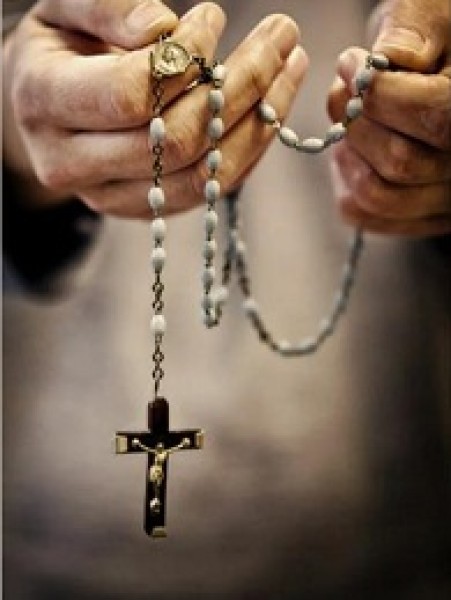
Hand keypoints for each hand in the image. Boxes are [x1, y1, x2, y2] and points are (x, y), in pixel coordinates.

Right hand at [3, 0, 307, 217]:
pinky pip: (209, 189)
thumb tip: (165, 33)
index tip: (214, 17)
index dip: (184, 59)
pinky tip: (272, 107)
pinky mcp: (146, 208)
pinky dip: (249, 148)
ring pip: (202, 174)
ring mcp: (111, 196)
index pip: (130, 95)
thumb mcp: (66, 8)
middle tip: (281, 36)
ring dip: (259, 120)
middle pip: (177, 140)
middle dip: (242, 85)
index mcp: (44, 102)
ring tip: (291, 65)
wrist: (43, 105)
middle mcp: (73, 163)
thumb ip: (108, 6)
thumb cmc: (59, 47)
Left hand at [328, 0, 450, 236]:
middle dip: (355, 122)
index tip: (351, 64)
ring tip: (349, 122)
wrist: (438, 67)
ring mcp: (446, 196)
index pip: (434, 118)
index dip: (380, 95)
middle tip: (344, 91)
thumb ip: (416, 27)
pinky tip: (352, 151)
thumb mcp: (434, 9)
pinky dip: (345, 183)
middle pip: (400, 163)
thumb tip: (391, 57)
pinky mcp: (420, 214)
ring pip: (379, 196)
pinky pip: (366, 215)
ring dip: (348, 155)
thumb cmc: (436, 35)